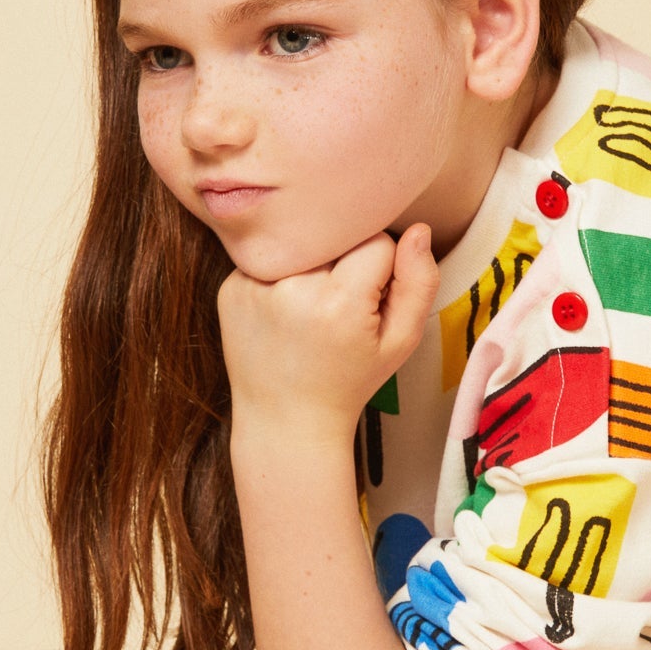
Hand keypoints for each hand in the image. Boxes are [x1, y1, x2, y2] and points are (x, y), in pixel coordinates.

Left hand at [217, 222, 439, 439]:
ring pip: (303, 243)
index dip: (382, 270)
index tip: (370, 302)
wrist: (284, 420)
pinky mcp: (231, 288)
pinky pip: (271, 257)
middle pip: (337, 237)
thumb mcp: (400, 342)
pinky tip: (284, 312)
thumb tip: (418, 229)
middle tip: (341, 307)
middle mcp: (291, 289)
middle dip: (347, 263)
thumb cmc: (349, 381)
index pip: (377, 242)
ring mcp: (253, 286)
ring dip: (314, 265)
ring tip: (312, 309)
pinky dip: (283, 275)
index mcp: (338, 303)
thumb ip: (419, 283)